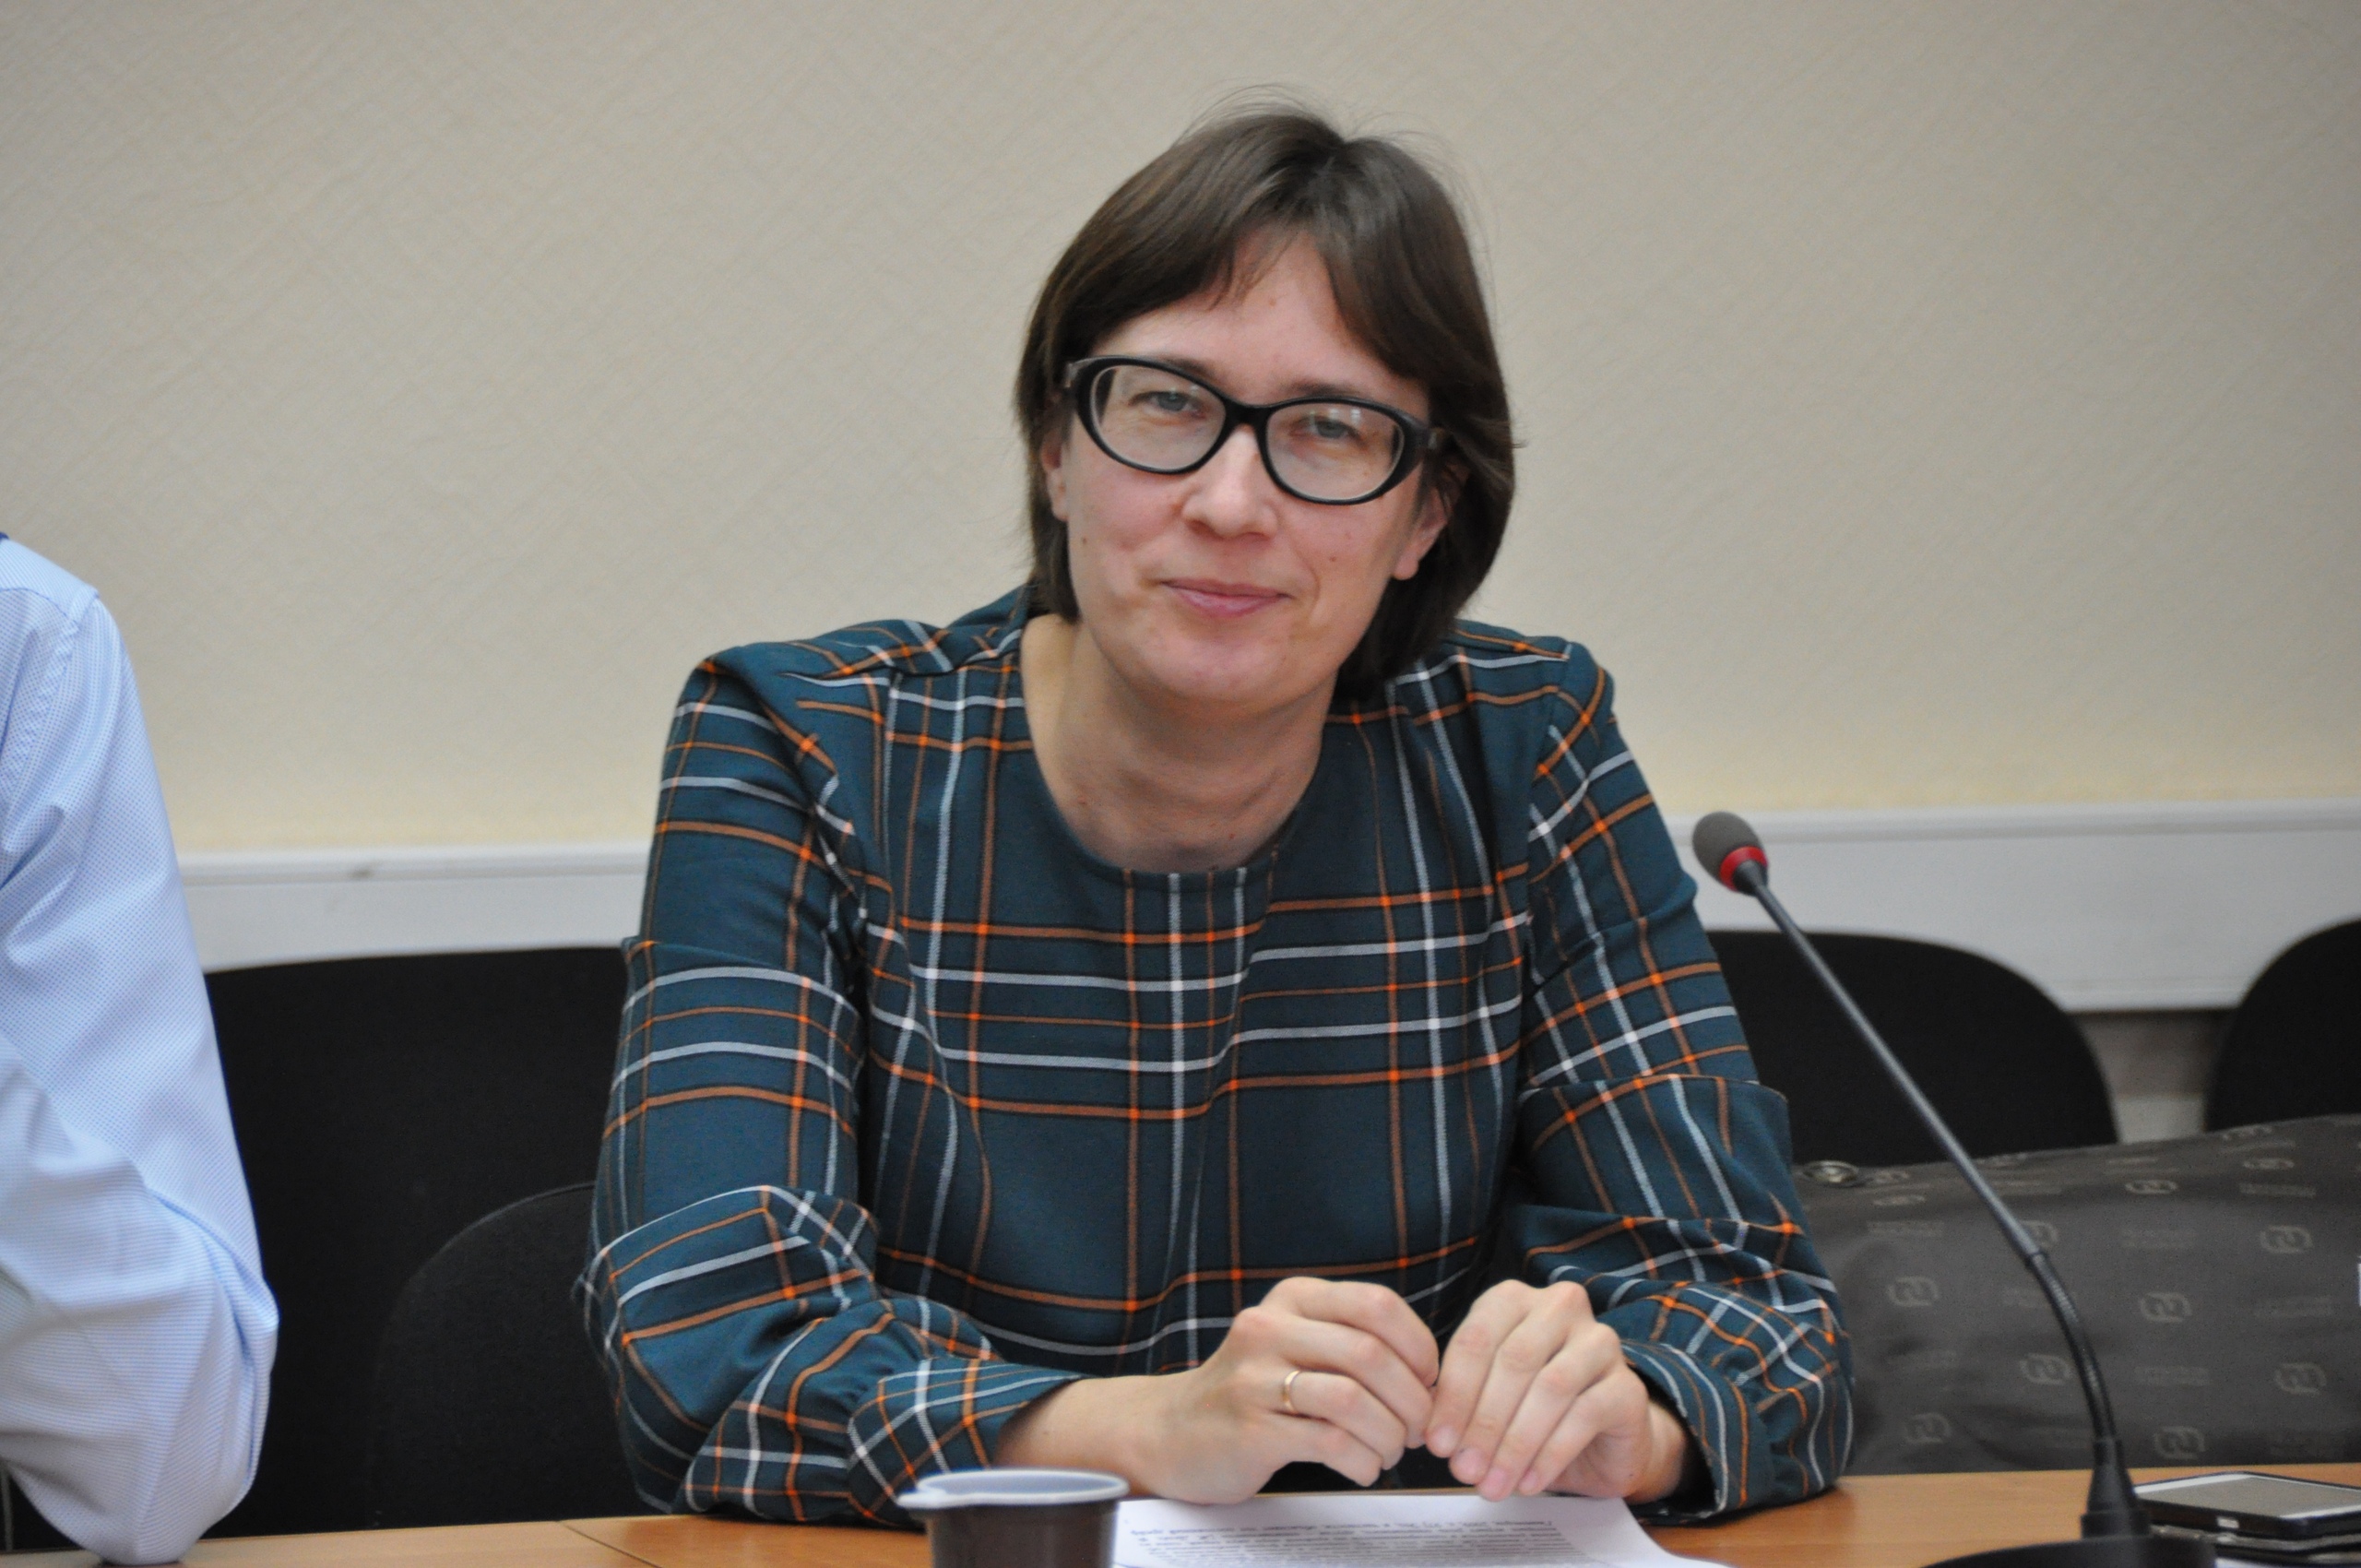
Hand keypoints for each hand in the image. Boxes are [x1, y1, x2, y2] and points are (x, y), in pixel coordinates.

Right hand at [995, 1276, 1438, 1500]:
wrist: (1169, 1432)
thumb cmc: (1250, 1392)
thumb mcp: (1294, 1343)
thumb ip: (1350, 1343)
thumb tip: (1431, 1376)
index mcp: (1292, 1298)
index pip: (1377, 1305)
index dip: (1419, 1347)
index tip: (1429, 1383)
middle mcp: (1269, 1327)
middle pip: (1371, 1353)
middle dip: (1412, 1400)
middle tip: (1419, 1430)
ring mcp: (1254, 1377)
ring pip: (1353, 1398)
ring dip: (1389, 1435)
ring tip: (1389, 1452)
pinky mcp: (1250, 1428)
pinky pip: (1329, 1442)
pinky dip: (1361, 1461)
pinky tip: (1362, 1467)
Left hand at [1424, 1279, 1694, 1502]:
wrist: (1603, 1441)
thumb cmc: (1534, 1411)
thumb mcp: (1488, 1400)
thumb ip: (1461, 1405)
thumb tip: (1435, 1437)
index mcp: (1514, 1300)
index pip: (1476, 1341)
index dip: (1453, 1396)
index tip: (1437, 1445)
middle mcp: (1559, 1307)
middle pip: (1513, 1361)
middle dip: (1483, 1422)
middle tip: (1464, 1469)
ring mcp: (1600, 1341)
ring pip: (1550, 1388)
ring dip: (1515, 1443)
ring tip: (1493, 1484)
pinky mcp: (1628, 1384)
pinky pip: (1584, 1415)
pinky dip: (1550, 1454)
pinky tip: (1529, 1483)